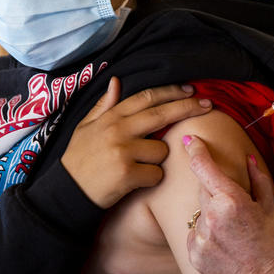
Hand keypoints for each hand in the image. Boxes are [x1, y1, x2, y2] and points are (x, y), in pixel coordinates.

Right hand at [62, 78, 212, 207]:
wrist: (65, 192)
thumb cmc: (79, 159)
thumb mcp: (85, 127)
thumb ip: (104, 105)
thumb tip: (117, 81)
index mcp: (111, 117)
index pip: (147, 97)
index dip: (171, 92)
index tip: (190, 90)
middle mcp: (118, 130)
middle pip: (162, 114)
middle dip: (188, 107)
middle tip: (207, 105)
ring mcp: (123, 151)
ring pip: (162, 150)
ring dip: (157, 160)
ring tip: (136, 167)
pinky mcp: (127, 174)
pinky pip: (157, 174)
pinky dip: (151, 180)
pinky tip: (134, 182)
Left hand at [183, 135, 273, 273]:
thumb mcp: (273, 210)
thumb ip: (258, 181)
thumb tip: (247, 159)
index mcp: (231, 201)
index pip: (204, 167)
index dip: (195, 149)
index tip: (188, 139)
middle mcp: (210, 217)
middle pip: (204, 190)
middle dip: (218, 191)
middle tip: (239, 208)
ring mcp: (199, 238)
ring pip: (201, 214)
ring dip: (214, 216)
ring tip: (237, 235)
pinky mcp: (194, 255)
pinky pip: (195, 235)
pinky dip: (207, 235)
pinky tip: (227, 247)